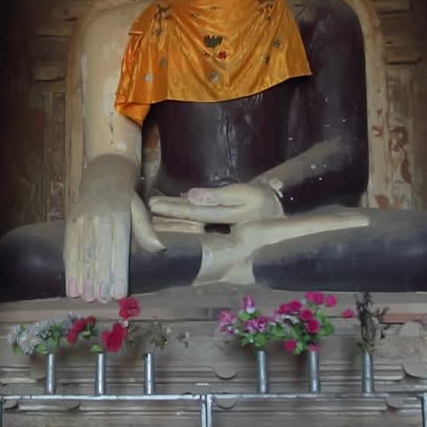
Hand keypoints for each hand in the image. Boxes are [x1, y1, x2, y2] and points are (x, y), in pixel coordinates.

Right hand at [65, 179, 164, 301]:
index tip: (117, 294)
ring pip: (82, 254)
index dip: (117, 274)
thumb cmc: (126, 198)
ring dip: (83, 278)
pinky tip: (72, 285)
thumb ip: (146, 230)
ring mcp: (82, 221)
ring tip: (85, 297)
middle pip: (98, 256)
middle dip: (99, 281)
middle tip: (100, 301)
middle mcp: (99, 220)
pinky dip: (70, 269)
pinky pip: (69, 249)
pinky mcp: (70, 223)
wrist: (104, 174)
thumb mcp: (140, 209)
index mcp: (119, 218)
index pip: (118, 251)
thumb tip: (159, 248)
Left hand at [148, 183, 283, 224]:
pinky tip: (173, 214)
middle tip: (145, 210)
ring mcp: (217, 231)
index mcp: (219, 220)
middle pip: (185, 221)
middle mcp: (215, 229)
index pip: (190, 214)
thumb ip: (218, 197)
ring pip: (190, 223)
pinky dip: (184, 217)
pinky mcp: (220, 227)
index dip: (171, 209)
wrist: (281, 212)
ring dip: (172, 218)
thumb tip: (190, 195)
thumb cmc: (264, 201)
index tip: (153, 205)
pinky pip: (197, 222)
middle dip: (166, 216)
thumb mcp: (245, 196)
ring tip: (152, 214)